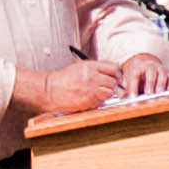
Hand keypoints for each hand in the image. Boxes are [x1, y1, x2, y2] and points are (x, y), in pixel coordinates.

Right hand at [10, 61, 124, 117]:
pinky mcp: (89, 101)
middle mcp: (93, 77)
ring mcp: (92, 89)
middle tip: (106, 87)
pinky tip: (92, 98)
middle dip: (112, 85)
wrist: (51, 90)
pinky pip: (102, 101)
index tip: (117, 77)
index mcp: (90, 66)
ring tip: (98, 93)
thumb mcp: (80, 67)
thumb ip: (96, 69)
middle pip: (113, 81)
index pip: (113, 67)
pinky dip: (100, 101)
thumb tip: (110, 73)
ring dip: (107, 94)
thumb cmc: (63, 79)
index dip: (117, 73)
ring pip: (110, 92)